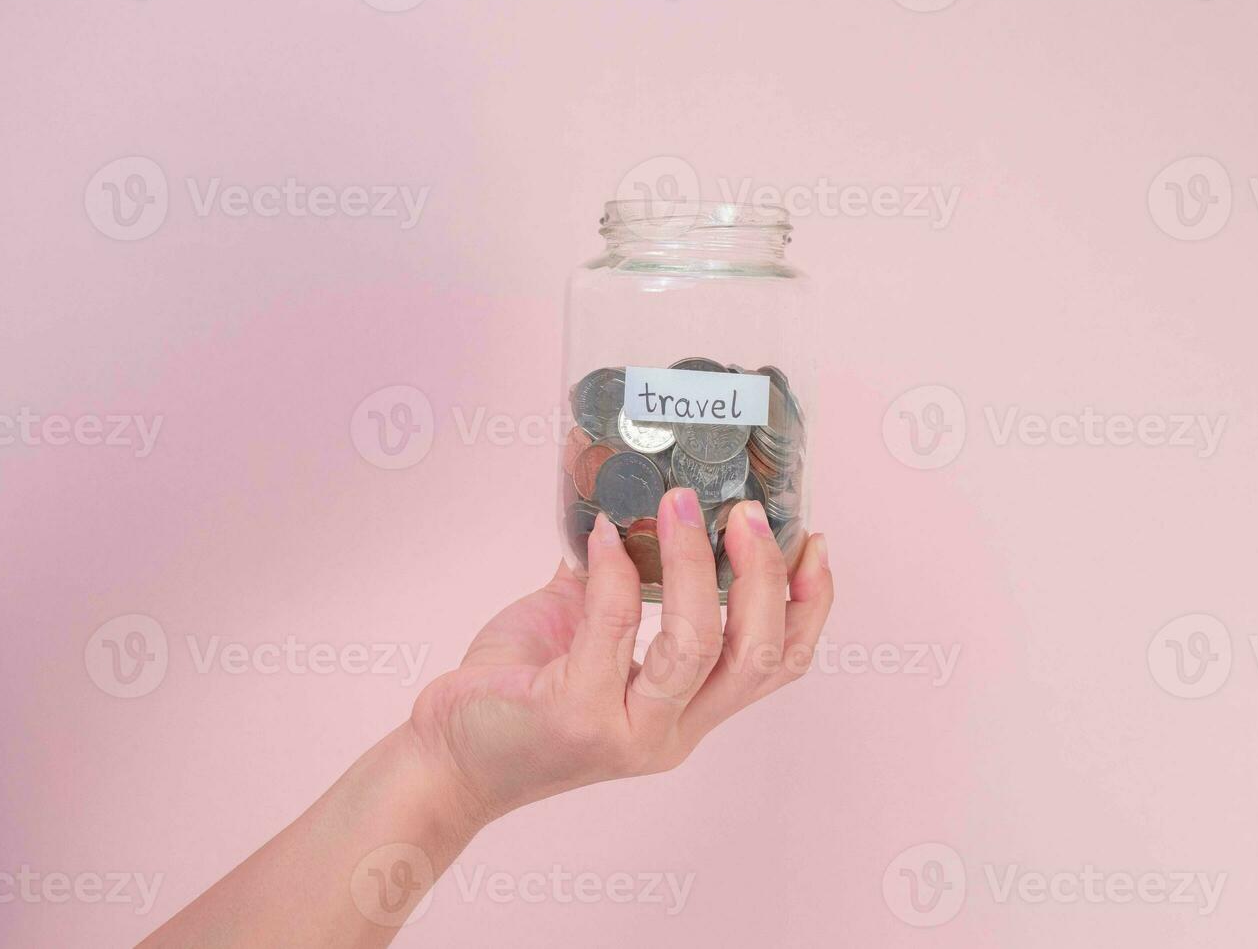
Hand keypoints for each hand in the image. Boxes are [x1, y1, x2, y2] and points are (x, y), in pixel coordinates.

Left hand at [409, 487, 832, 825]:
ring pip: (695, 645)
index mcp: (687, 713)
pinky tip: (599, 530)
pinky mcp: (575, 715)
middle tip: (747, 512)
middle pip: (755, 656)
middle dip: (765, 575)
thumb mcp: (587, 639)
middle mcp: (668, 732)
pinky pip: (613, 627)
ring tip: (681, 502)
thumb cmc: (516, 695)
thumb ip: (623, 589)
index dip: (810, 605)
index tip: (812, 543)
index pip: (777, 667)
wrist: (445, 755)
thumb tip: (637, 507)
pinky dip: (614, 569)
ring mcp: (625, 729)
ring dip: (696, 563)